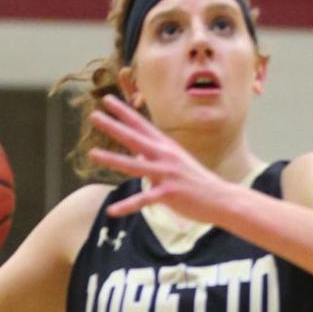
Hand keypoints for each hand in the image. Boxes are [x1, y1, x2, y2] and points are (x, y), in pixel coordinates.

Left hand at [88, 94, 227, 222]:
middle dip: (113, 126)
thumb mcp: (176, 163)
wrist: (220, 198)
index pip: (141, 125)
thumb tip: (139, 157)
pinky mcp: (169, 193)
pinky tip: (112, 211)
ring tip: (92, 154)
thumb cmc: (196, 182)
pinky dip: (127, 206)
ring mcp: (166, 174)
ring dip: (111, 159)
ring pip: (133, 166)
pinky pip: (143, 200)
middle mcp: (165, 156)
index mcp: (166, 147)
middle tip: (94, 115)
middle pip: (134, 138)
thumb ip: (156, 158)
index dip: (124, 112)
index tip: (107, 100)